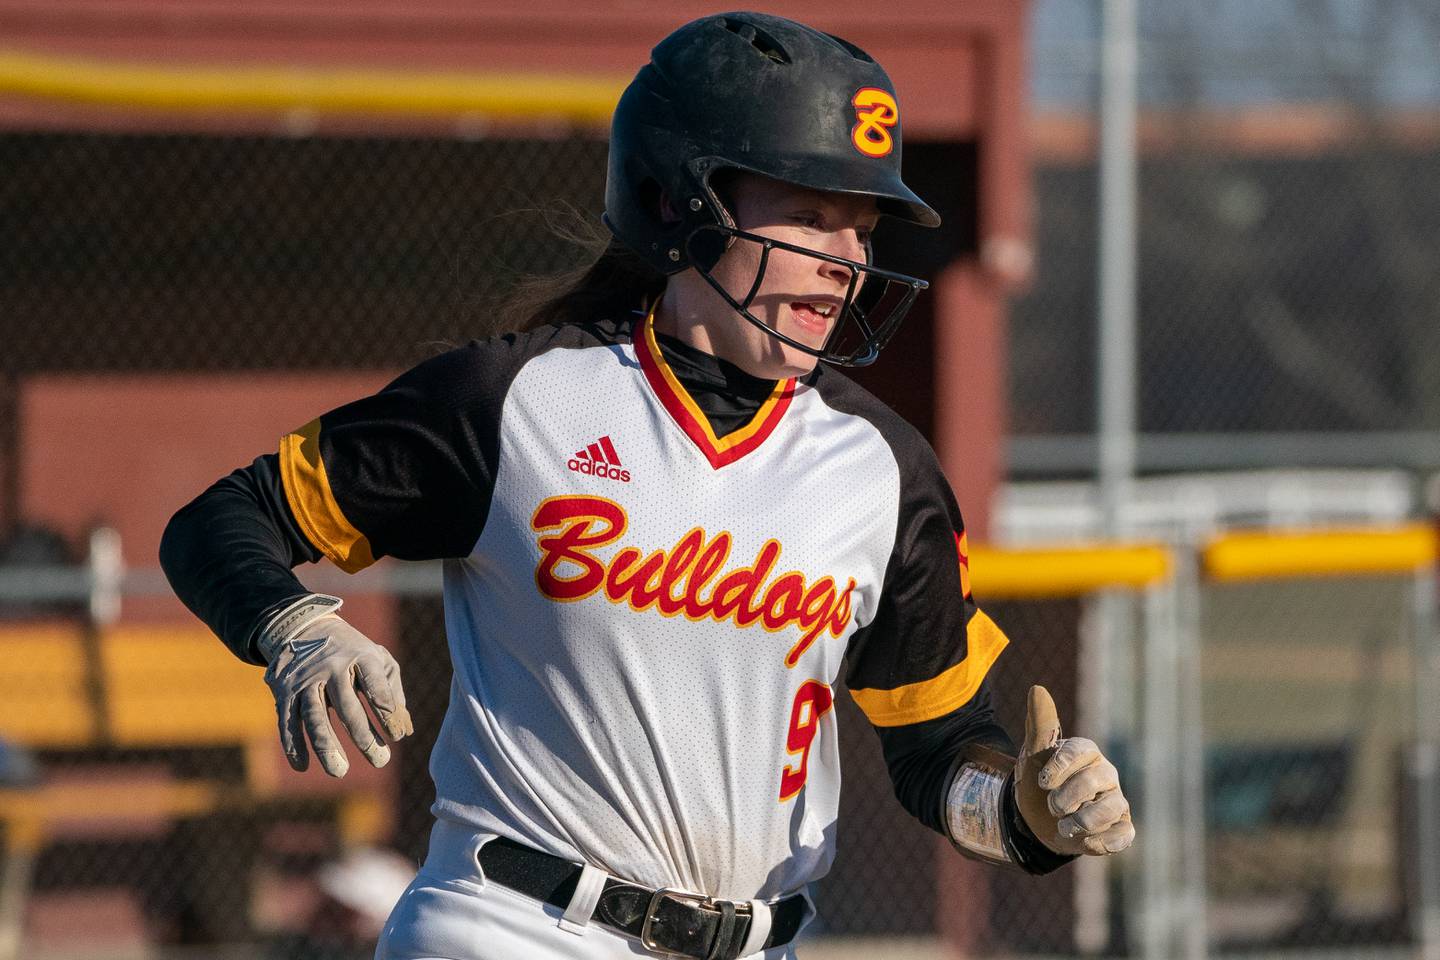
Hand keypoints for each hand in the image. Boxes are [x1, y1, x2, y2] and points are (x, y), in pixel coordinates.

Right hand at [262, 613, 413, 776]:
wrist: (305, 628)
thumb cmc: (353, 652)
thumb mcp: (378, 659)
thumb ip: (393, 691)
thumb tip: (405, 731)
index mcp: (361, 656)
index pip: (375, 683)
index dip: (386, 709)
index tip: (397, 735)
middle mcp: (332, 667)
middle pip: (347, 706)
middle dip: (364, 737)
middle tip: (381, 761)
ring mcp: (306, 679)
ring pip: (314, 717)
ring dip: (326, 746)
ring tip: (340, 771)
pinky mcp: (285, 691)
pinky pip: (287, 721)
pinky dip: (293, 745)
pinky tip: (303, 766)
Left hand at [1014, 685, 1133, 855]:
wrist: (1036, 822)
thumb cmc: (1038, 782)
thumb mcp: (1033, 756)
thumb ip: (1039, 725)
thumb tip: (1037, 688)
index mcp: (1086, 752)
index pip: (1081, 751)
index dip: (1061, 767)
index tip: (1042, 781)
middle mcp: (1105, 773)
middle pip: (1096, 781)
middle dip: (1067, 797)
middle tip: (1051, 806)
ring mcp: (1116, 801)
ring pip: (1111, 809)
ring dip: (1082, 821)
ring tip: (1064, 826)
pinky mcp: (1121, 828)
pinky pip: (1123, 835)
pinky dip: (1103, 841)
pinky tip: (1086, 841)